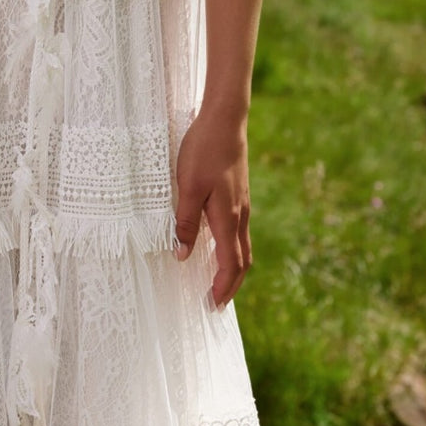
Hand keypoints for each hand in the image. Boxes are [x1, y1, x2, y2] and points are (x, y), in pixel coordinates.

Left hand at [173, 107, 251, 306]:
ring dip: (233, 268)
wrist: (225, 120)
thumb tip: (182, 255)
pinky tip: (218, 244)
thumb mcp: (188, 187)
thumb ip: (185, 222)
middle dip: (231, 286)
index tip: (212, 305)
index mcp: (228, 218)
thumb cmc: (204, 151)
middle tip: (216, 302)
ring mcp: (242, 203)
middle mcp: (240, 215)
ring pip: (243, 246)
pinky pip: (239, 231)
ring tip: (218, 281)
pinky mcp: (239, 193)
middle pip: (242, 261)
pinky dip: (232, 248)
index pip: (230, 264)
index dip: (222, 288)